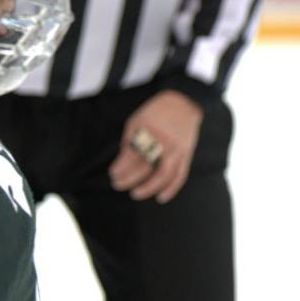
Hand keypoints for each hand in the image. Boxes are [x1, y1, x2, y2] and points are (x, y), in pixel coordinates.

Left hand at [108, 90, 203, 204]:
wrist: (184, 103)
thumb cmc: (155, 112)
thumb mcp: (136, 120)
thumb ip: (129, 141)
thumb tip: (121, 163)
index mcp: (148, 131)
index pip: (131, 155)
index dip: (121, 167)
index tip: (113, 174)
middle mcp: (163, 142)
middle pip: (145, 166)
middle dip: (129, 179)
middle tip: (117, 185)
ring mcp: (177, 150)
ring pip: (163, 175)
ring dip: (148, 188)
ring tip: (135, 194)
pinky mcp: (187, 155)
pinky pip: (180, 175)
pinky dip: (172, 189)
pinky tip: (161, 197)